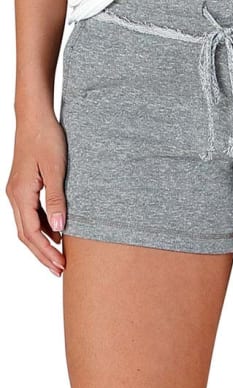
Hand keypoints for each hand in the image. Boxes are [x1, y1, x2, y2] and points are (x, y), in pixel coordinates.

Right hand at [5, 112, 67, 275]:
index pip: (31, 233)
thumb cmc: (46, 138)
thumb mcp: (56, 169)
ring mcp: (17, 191)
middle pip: (26, 235)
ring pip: (27, 226)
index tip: (61, 265)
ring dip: (42, 242)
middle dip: (43, 254)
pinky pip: (30, 213)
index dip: (46, 251)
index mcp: (20, 194)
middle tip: (60, 270)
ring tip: (60, 256)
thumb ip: (57, 199)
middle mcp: (14, 195)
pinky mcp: (23, 186)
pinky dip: (42, 226)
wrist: (35, 118)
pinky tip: (57, 231)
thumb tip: (60, 228)